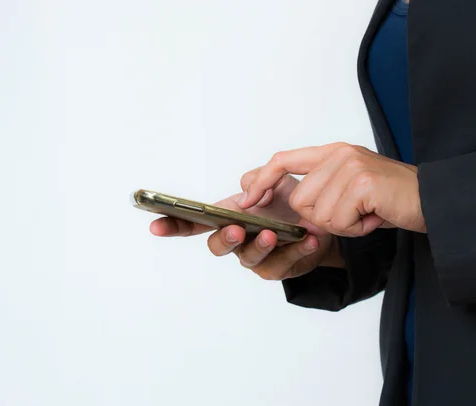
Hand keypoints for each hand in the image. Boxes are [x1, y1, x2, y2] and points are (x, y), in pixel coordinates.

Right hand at [150, 170, 343, 280]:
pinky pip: (284, 263)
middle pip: (216, 246)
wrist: (321, 220)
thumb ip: (260, 178)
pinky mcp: (280, 269)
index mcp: (228, 216)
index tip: (154, 223)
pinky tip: (308, 238)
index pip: (194, 222)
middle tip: (235, 229)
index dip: (173, 224)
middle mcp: (237, 240)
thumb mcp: (277, 179)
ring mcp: (256, 257)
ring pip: (249, 258)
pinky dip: (296, 249)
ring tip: (272, 234)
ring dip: (260, 245)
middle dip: (224, 239)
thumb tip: (250, 196)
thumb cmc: (290, 202)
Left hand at [238, 143, 425, 235]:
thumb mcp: (349, 189)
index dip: (262, 180)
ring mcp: (350, 166)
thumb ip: (319, 190)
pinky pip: (339, 221)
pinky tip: (375, 216)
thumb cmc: (390, 199)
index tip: (248, 200)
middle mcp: (339, 154)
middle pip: (300, 200)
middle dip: (324, 219)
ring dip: (343, 225)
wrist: (432, 200)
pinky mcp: (362, 183)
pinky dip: (356, 229)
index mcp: (332, 152)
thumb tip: (292, 208)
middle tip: (355, 213)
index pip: (282, 160)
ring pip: (319, 214)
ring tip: (367, 213)